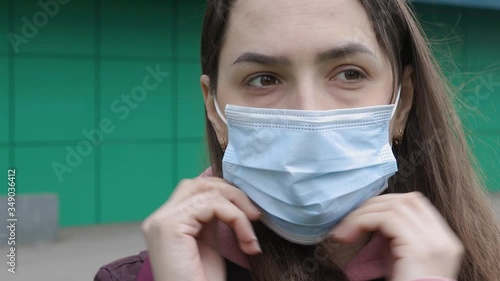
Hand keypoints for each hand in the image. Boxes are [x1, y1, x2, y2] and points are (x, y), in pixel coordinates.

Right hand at [141, 177, 261, 280]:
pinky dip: (236, 218)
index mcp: (167, 222)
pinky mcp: (170, 225)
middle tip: (254, 216)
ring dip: (238, 208)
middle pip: (198, 183)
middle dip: (232, 194)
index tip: (250, 214)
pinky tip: (246, 241)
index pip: (196, 189)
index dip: (226, 194)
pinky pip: (212, 205)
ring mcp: (161, 220)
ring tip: (250, 235)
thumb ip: (214, 219)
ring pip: (206, 190)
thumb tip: (233, 195)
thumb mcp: (211, 244)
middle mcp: (159, 218)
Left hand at [332, 192, 463, 280]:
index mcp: (442, 240)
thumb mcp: (400, 259)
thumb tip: (371, 218)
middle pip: (405, 200)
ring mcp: (434, 242)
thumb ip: (395, 237)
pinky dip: (363, 222)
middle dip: (373, 205)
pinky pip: (386, 219)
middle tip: (349, 221)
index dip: (386, 204)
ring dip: (363, 214)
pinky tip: (349, 235)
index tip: (363, 217)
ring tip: (344, 231)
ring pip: (393, 206)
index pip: (415, 203)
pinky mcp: (419, 248)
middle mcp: (443, 238)